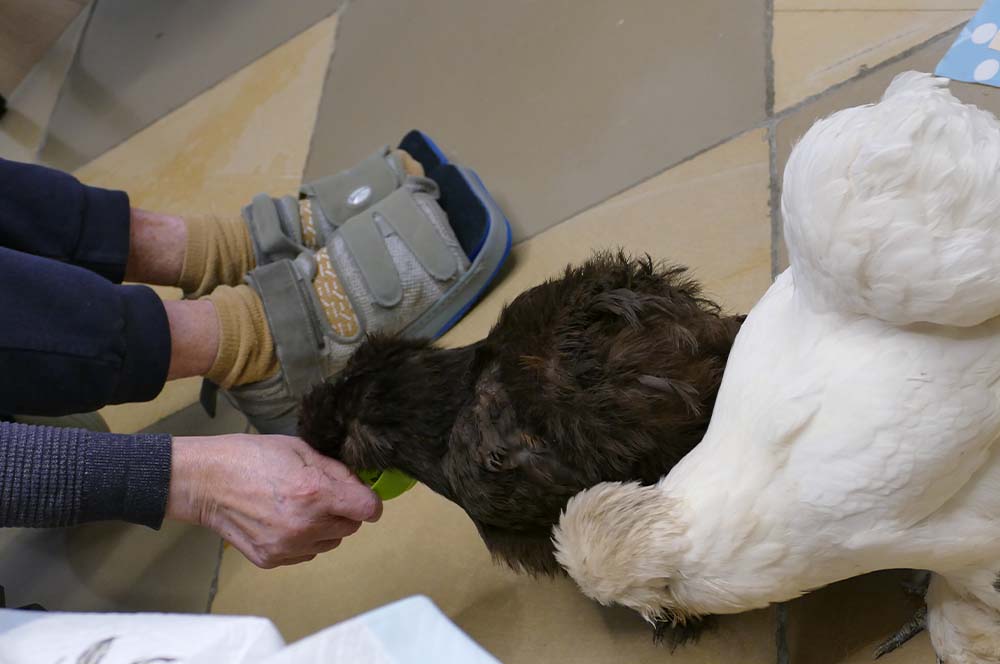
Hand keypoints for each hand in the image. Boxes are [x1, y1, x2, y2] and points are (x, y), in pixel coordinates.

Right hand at [166, 434, 380, 567]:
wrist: (206, 481)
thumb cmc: (252, 457)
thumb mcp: (300, 449)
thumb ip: (336, 470)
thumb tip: (361, 485)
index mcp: (315, 493)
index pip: (368, 510)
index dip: (369, 501)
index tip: (362, 496)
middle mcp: (305, 525)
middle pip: (351, 527)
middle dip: (344, 511)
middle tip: (322, 495)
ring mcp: (287, 547)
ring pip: (330, 542)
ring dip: (325, 527)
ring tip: (299, 506)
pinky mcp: (272, 560)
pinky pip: (306, 553)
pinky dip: (303, 540)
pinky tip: (283, 520)